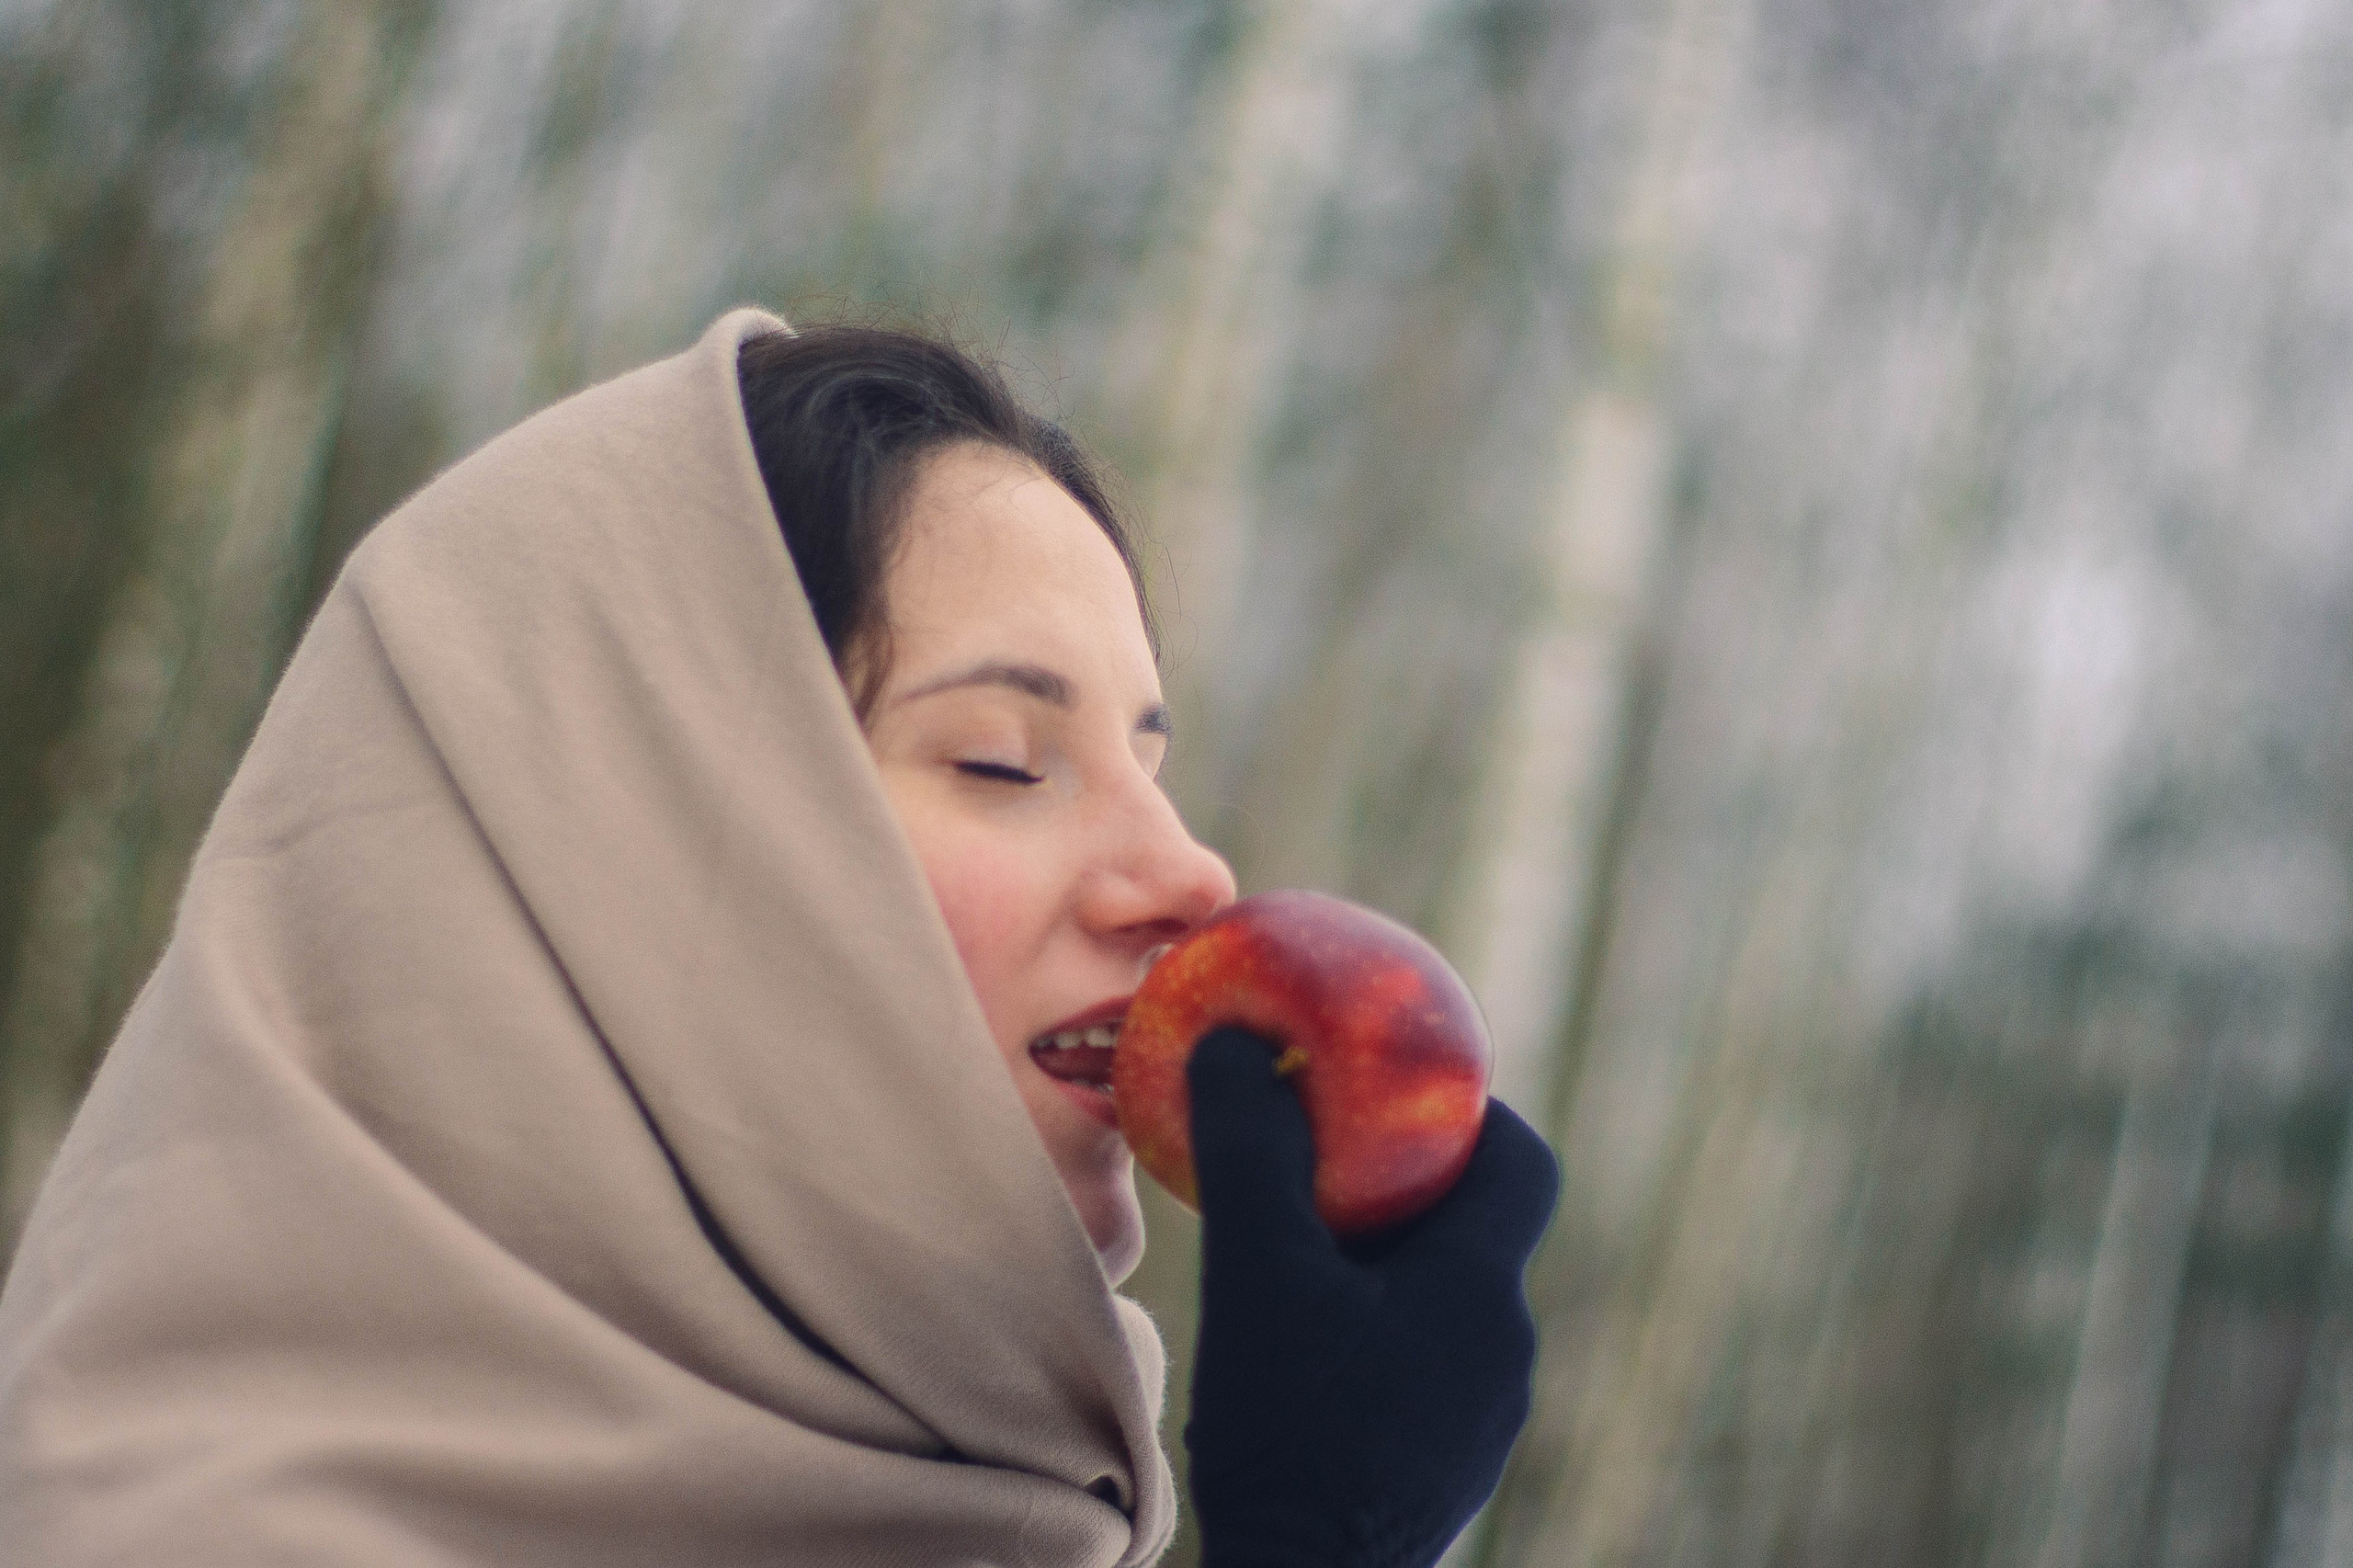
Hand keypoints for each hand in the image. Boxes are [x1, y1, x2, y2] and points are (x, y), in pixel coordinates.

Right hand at [1184, 1027, 1559, 1567]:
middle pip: (1477, 1231)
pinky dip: (1379, 1337)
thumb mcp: (1257, 1273)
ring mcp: (1486, 1420)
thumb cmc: (1288, 1428)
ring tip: (1299, 1265)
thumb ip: (1252, 1151)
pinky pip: (1428, 1369)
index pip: (1523, 1160)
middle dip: (1405, 1188)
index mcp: (1481, 1289)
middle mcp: (1506, 1351)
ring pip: (1448, 1304)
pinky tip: (1305, 1355)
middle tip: (1321, 1166)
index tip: (1395, 1091)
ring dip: (1387, 1270)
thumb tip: (1231, 1042)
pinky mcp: (1451, 1471)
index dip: (1471, 1111)